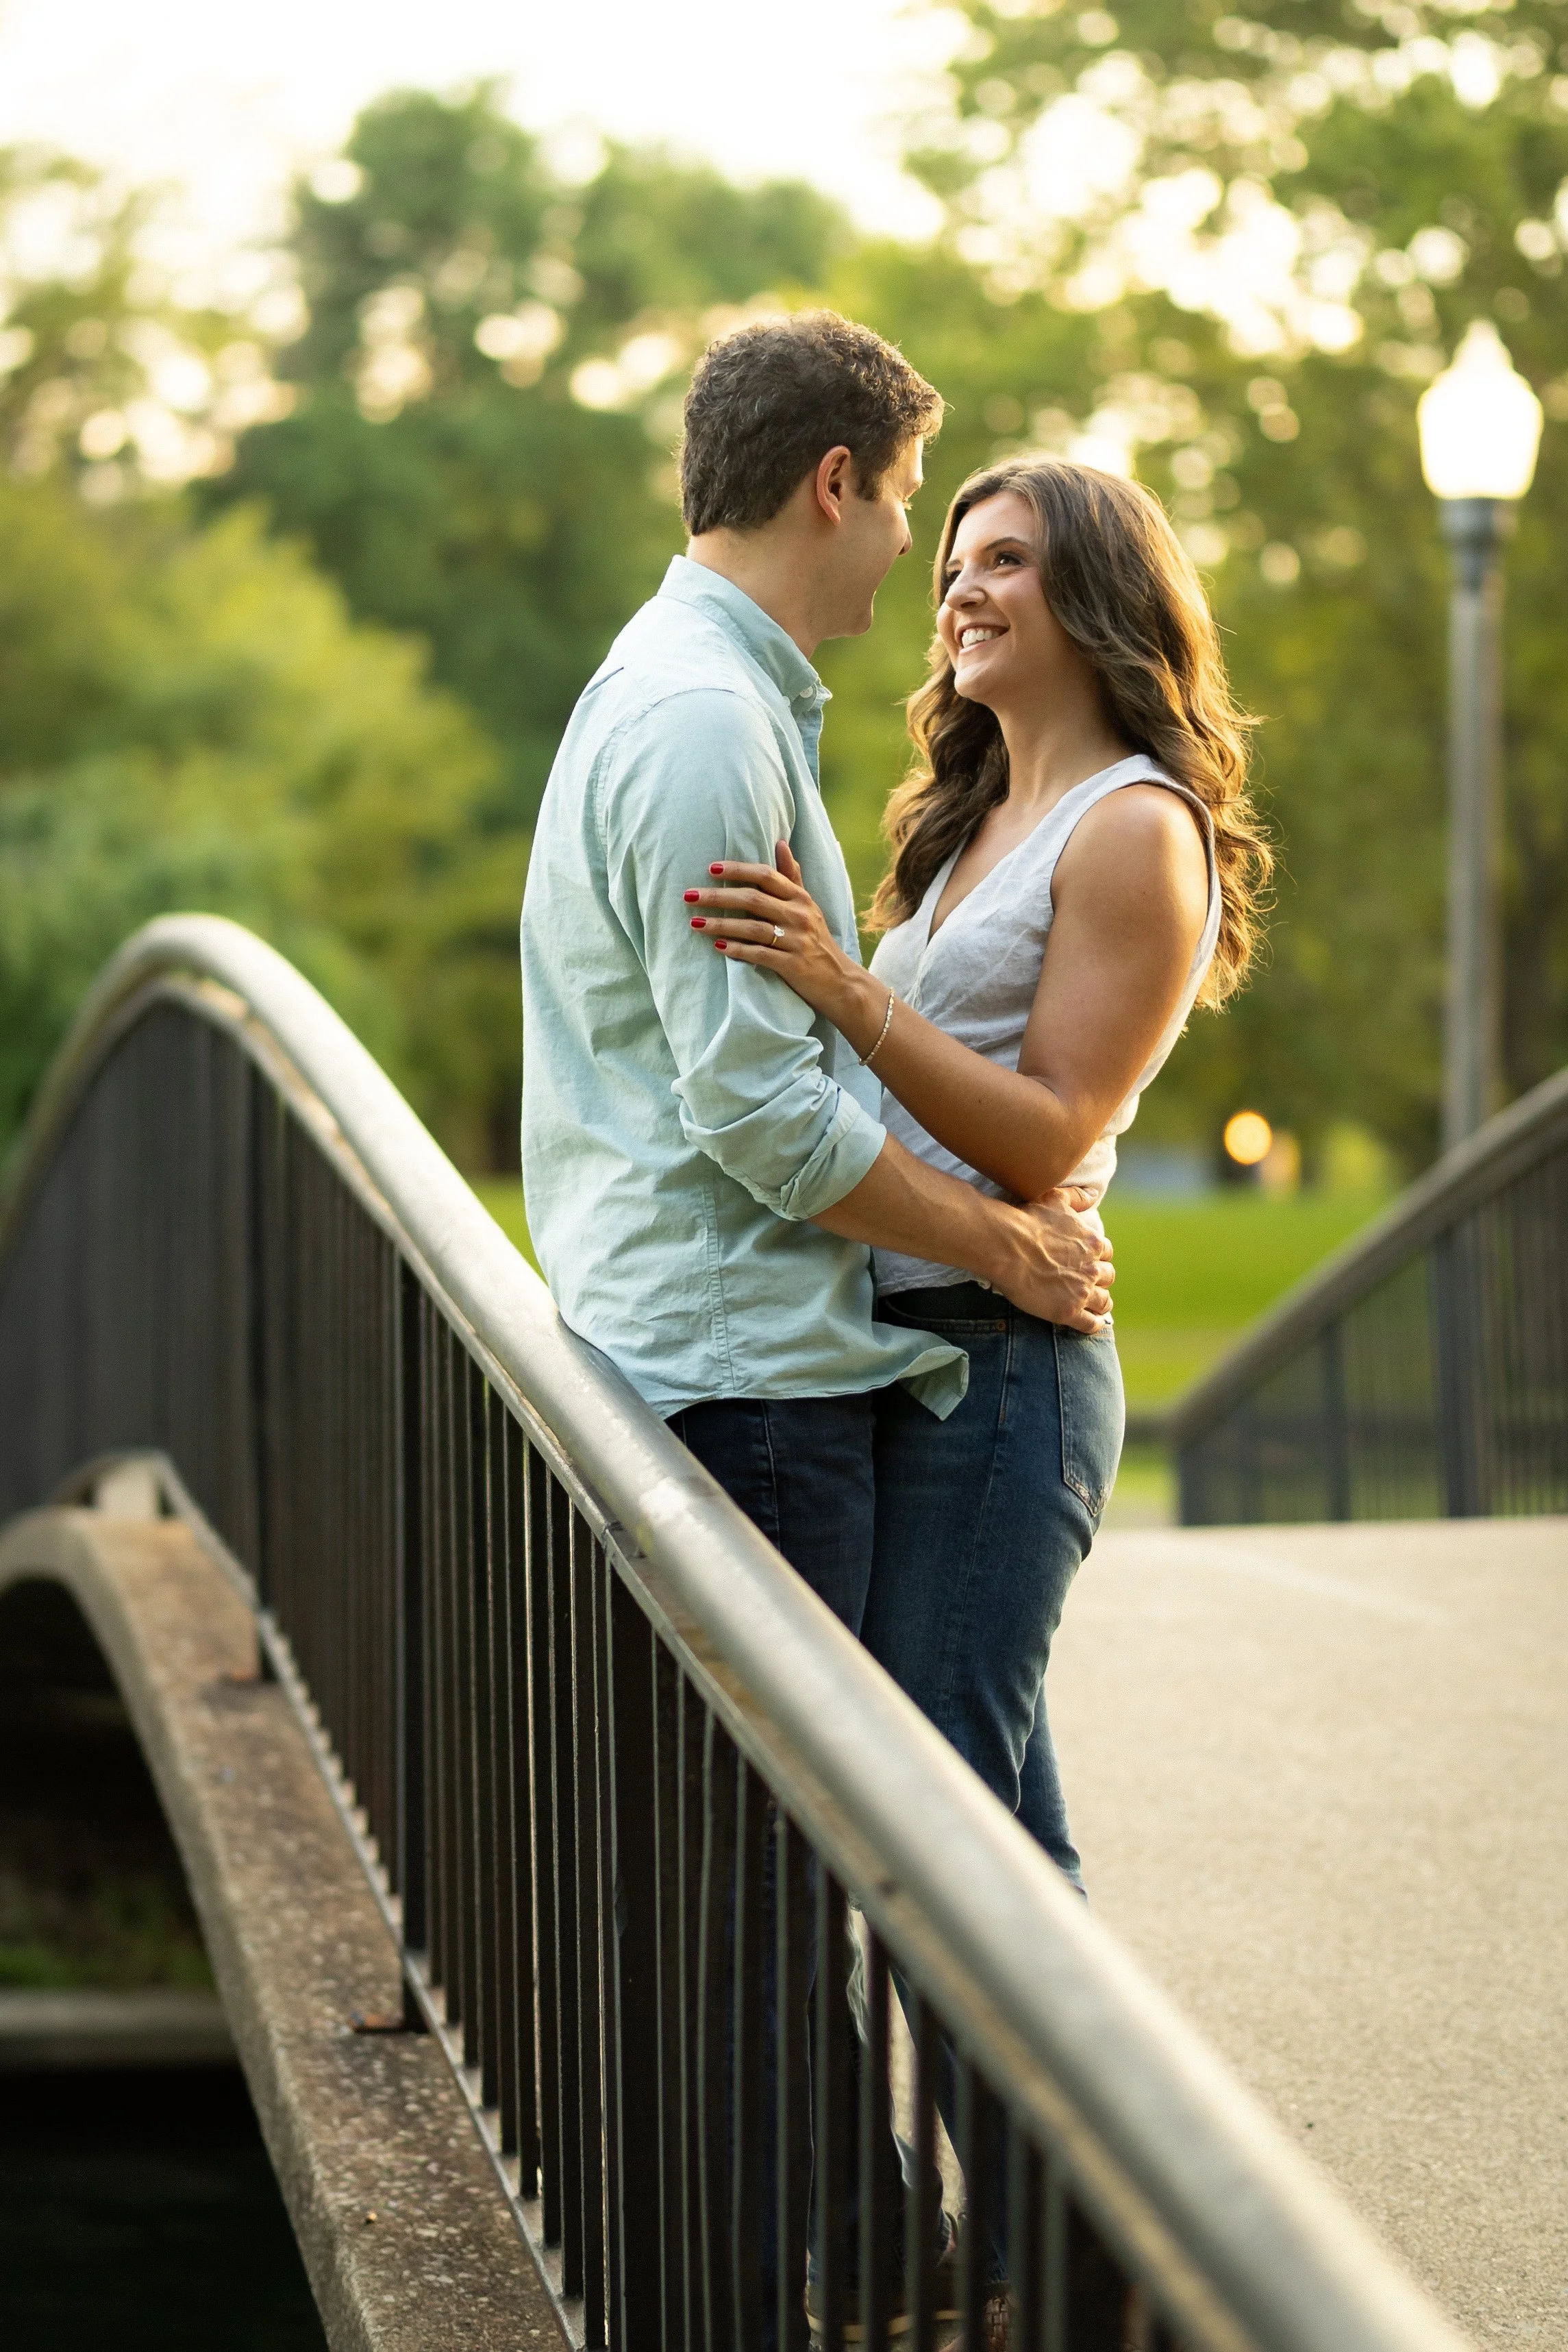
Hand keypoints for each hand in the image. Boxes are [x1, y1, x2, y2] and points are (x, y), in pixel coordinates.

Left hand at [684, 842, 869, 1032]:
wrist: (840, 981)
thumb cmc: (816, 940)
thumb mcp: (808, 905)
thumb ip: (792, 876)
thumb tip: (781, 842)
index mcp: (800, 897)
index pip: (766, 876)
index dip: (737, 870)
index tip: (710, 869)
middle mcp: (799, 915)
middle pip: (753, 899)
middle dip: (718, 896)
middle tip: (689, 896)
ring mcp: (796, 940)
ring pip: (752, 927)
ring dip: (721, 924)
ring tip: (695, 923)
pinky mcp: (793, 964)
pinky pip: (760, 954)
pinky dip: (738, 950)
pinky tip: (718, 947)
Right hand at [988, 1188, 1114, 1332]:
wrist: (1007, 1247)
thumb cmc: (1028, 1221)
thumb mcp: (1056, 1199)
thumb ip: (1077, 1197)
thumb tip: (1093, 1194)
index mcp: (1092, 1242)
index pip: (1105, 1252)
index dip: (1097, 1256)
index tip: (1088, 1260)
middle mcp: (1092, 1268)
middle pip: (1107, 1276)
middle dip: (1099, 1279)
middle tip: (1088, 1282)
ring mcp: (1082, 1291)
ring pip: (1103, 1301)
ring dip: (1101, 1303)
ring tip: (1094, 1306)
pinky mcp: (1069, 1311)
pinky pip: (1091, 1324)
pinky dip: (1094, 1324)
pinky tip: (1090, 1324)